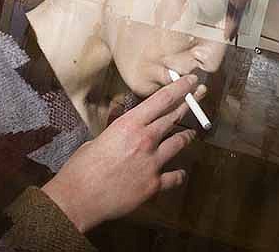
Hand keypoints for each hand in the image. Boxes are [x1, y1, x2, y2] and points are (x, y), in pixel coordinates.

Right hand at [42, 75, 204, 232]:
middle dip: (190, 104)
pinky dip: (178, 174)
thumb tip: (125, 125)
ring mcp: (152, 162)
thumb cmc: (82, 167)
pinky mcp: (154, 184)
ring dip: (186, 136)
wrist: (78, 198)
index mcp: (129, 124)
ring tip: (191, 133)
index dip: (180, 88)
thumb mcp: (100, 138)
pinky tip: (180, 173)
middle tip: (200, 95)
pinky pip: (175, 176)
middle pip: (174, 117)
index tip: (191, 80)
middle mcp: (145, 140)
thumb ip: (119, 130)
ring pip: (179, 142)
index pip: (162, 99)